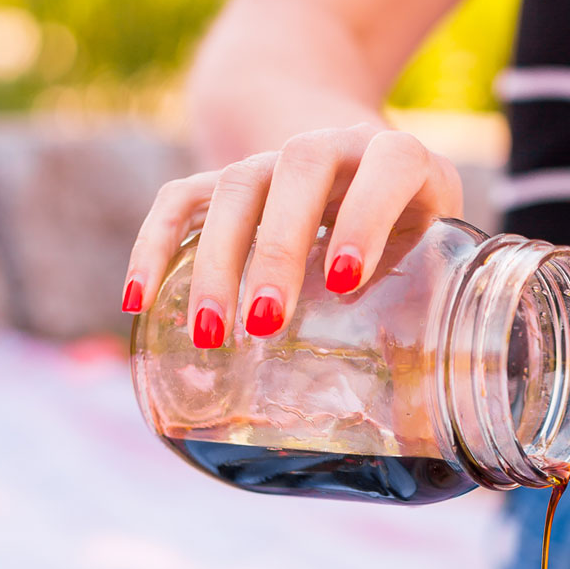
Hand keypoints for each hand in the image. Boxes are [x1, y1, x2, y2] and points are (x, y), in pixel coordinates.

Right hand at [121, 122, 462, 343]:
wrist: (344, 143)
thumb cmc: (406, 224)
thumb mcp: (432, 251)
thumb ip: (431, 311)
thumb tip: (417, 425)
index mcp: (397, 159)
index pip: (389, 165)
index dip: (367, 215)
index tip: (342, 277)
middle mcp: (330, 147)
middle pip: (296, 173)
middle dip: (277, 249)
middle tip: (264, 323)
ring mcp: (269, 159)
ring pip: (234, 188)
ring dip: (217, 260)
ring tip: (210, 335)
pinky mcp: (222, 177)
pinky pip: (179, 201)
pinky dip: (153, 246)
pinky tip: (137, 302)